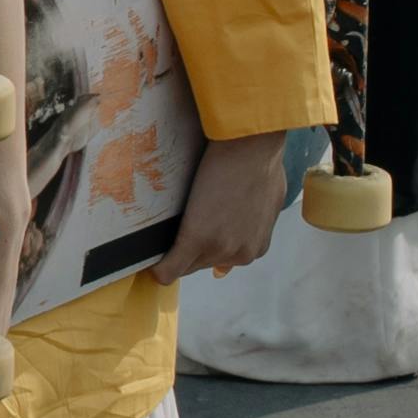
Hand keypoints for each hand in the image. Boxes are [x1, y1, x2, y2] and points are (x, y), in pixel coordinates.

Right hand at [158, 128, 293, 279]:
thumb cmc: (261, 163)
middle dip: (190, 249)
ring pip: (185, 266)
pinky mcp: (195, 239)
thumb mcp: (268, 200)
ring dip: (175, 251)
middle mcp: (240, 254)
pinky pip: (168, 269)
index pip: (222, 261)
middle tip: (183, 221)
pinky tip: (150, 257)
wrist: (251, 148)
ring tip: (172, 224)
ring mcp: (218, 249)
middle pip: (202, 264)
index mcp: (257, 245)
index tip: (197, 231)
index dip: (207, 246)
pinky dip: (158, 267)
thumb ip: (258, 223)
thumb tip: (244, 227)